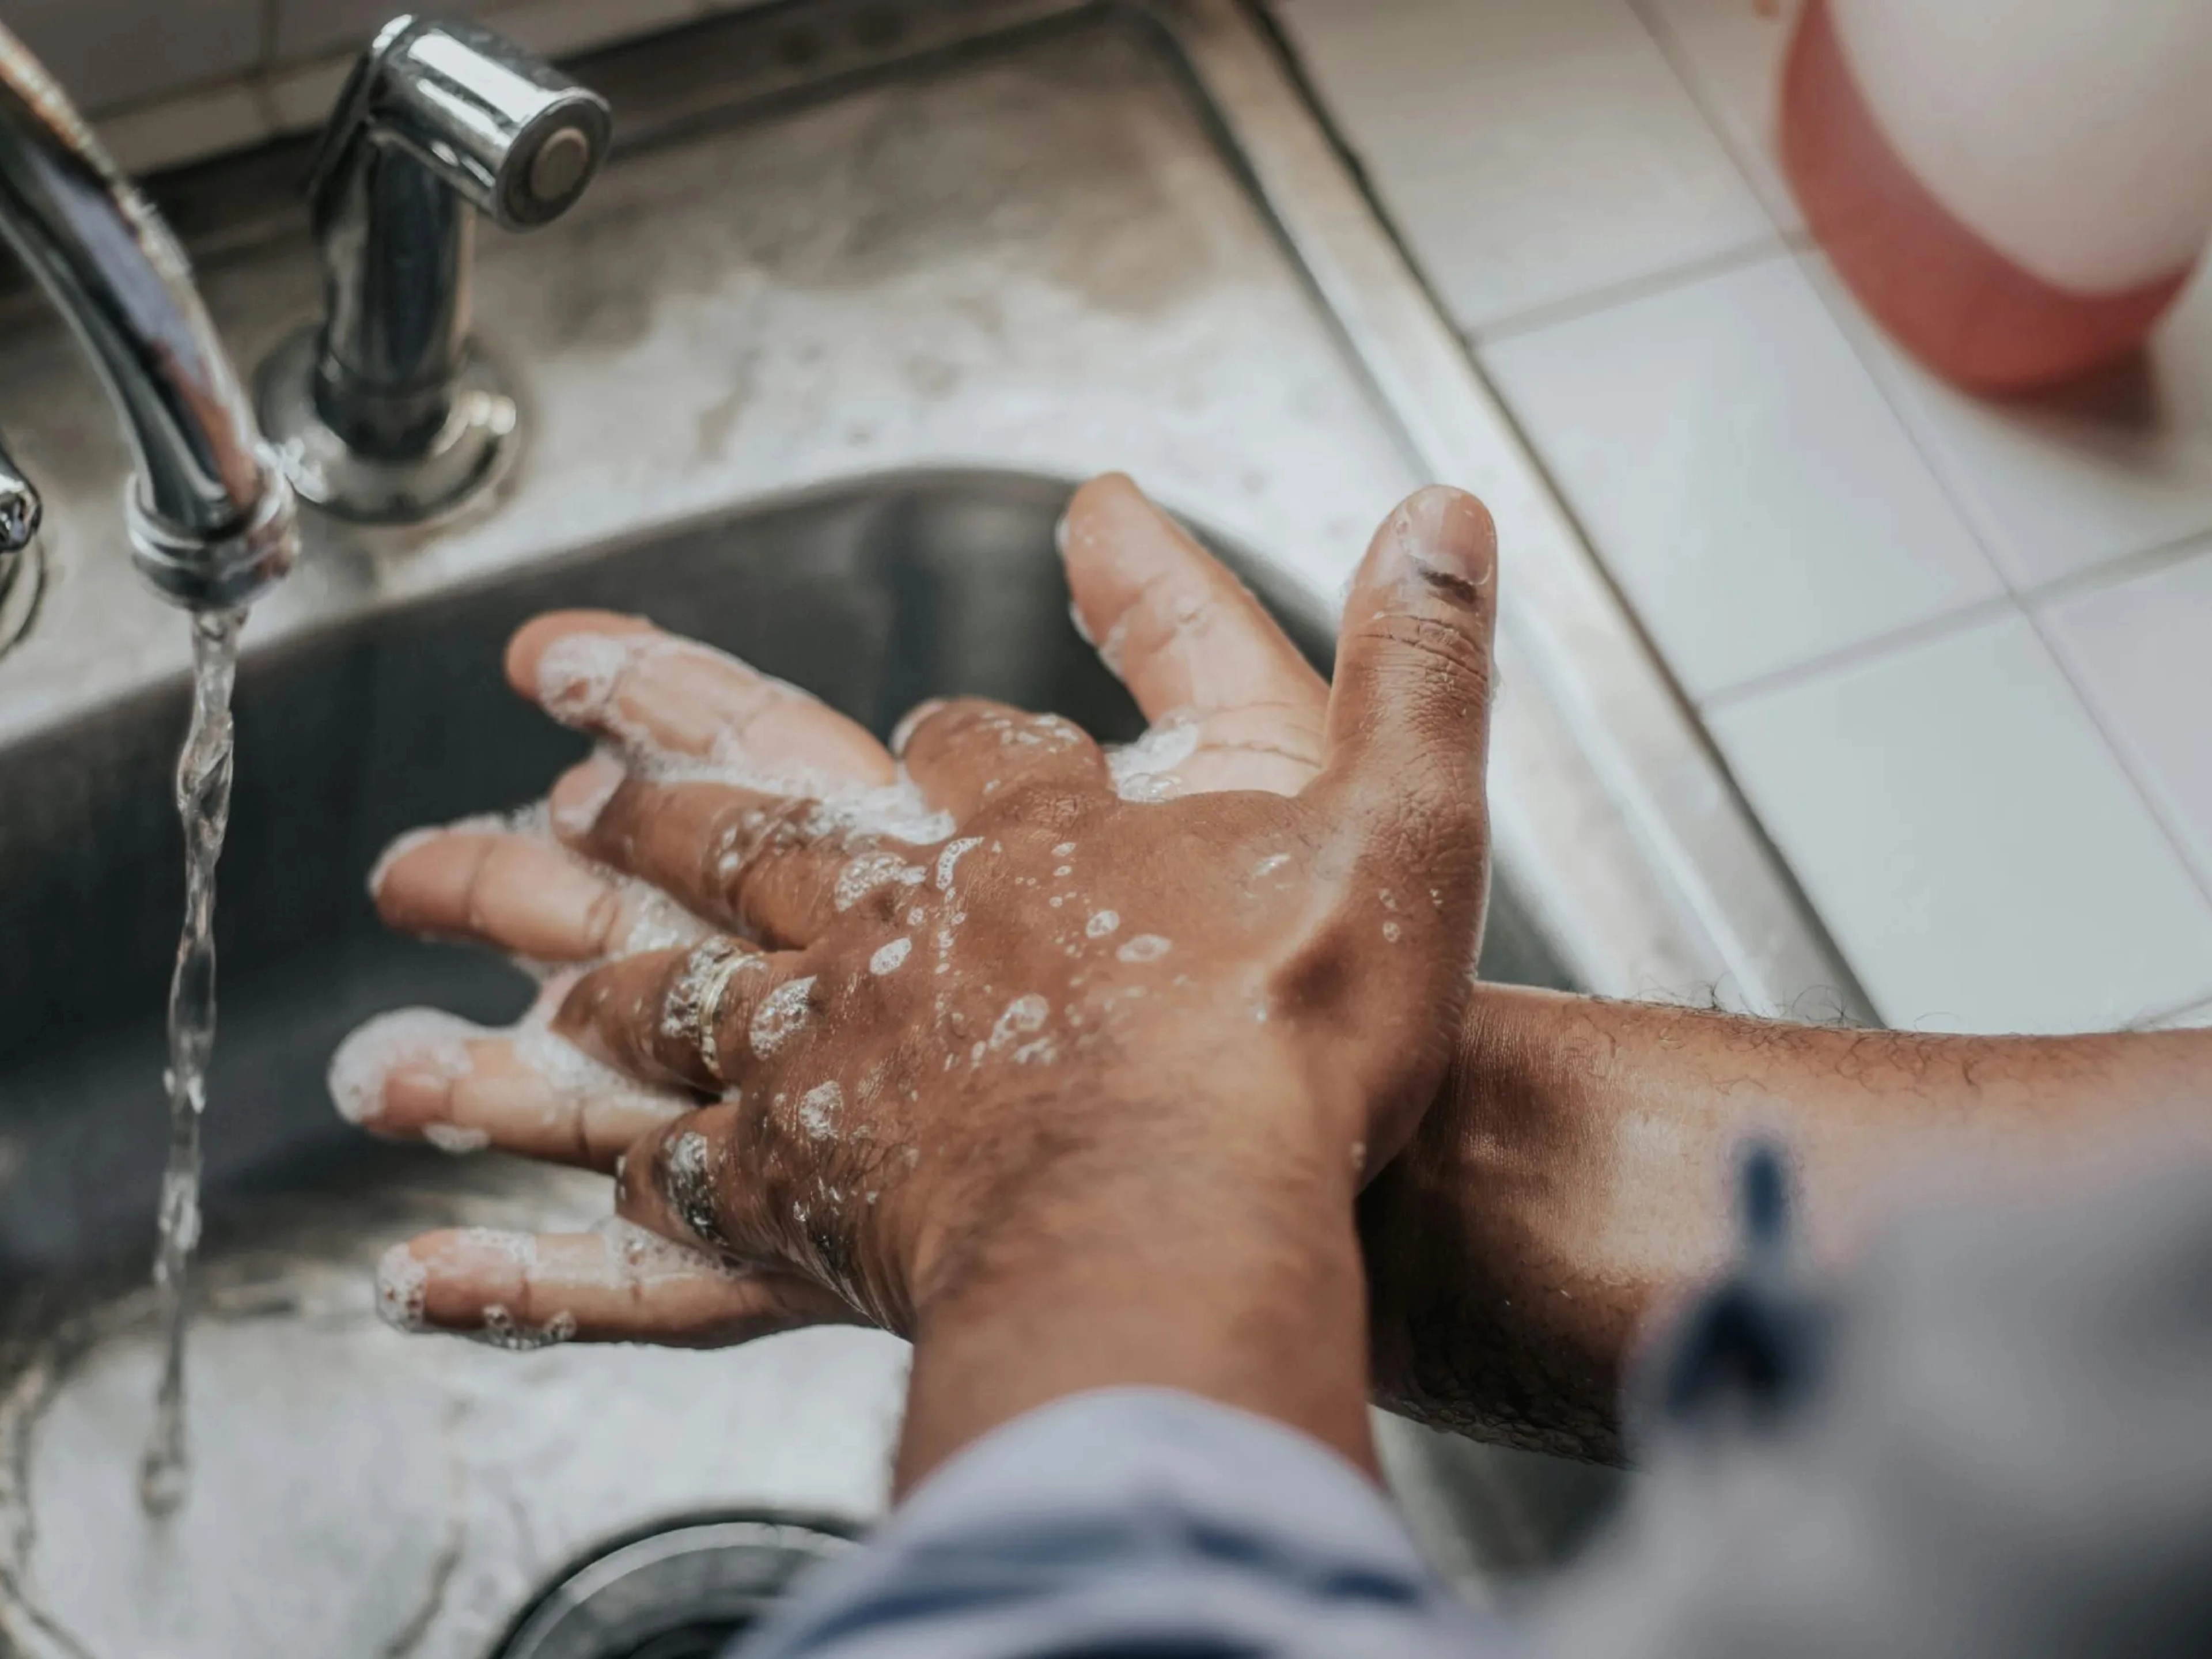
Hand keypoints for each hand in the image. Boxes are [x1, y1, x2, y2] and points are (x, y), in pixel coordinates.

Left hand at [343, 475, 1497, 1471]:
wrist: (1191, 1215)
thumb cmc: (1294, 1033)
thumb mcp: (1400, 811)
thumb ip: (1413, 657)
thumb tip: (1443, 509)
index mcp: (1029, 828)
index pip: (960, 743)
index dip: (944, 731)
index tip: (931, 724)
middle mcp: (902, 921)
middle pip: (741, 830)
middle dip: (642, 783)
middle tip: (541, 752)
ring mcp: (832, 1055)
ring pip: (662, 979)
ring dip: (556, 938)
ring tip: (455, 910)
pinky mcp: (806, 1194)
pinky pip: (671, 1179)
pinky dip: (599, 1176)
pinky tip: (561, 1173)